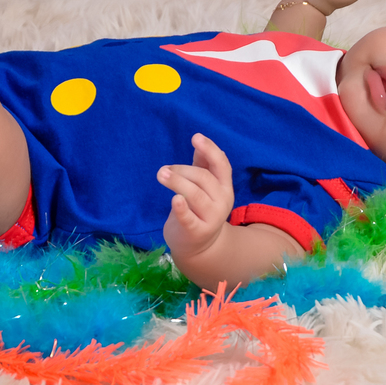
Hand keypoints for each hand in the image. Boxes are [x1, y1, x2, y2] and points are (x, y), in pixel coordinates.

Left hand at [159, 134, 233, 258]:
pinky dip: (182, 208)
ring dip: (177, 182)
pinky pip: (189, 218)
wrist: (199, 247)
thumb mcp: (204, 187)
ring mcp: (211, 218)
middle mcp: (222, 201)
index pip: (222, 165)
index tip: (195, 137)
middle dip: (182, 170)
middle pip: (204, 178)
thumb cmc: (198, 210)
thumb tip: (199, 141)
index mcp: (224, 187)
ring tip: (161, 174)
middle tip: (163, 170)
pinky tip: (175, 199)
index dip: (210, 150)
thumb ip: (203, 165)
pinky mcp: (196, 232)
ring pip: (196, 194)